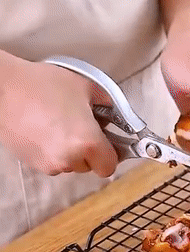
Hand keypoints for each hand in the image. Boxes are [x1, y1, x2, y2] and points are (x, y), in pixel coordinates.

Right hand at [0, 59, 117, 176]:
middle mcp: (68, 160)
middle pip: (90, 165)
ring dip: (73, 151)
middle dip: (91, 150)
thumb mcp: (87, 88)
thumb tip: (116, 116)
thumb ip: (109, 104)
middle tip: (85, 126)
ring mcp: (47, 164)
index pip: (109, 166)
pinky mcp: (30, 163)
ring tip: (63, 124)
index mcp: (86, 143)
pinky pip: (53, 160)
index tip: (110, 140)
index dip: (113, 153)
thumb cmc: (44, 85)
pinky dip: (55, 150)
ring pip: (71, 164)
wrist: (3, 89)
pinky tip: (48, 128)